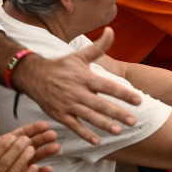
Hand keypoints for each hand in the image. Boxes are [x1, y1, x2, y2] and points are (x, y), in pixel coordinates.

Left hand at [0, 114, 59, 171]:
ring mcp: (19, 165)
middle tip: (53, 135)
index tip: (44, 125)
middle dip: (43, 138)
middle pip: (32, 143)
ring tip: (55, 148)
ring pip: (35, 157)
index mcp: (7, 143)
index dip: (34, 128)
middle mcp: (15, 153)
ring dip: (46, 152)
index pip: (23, 133)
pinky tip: (49, 169)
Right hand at [12, 28, 139, 144]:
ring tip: (118, 131)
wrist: (33, 75)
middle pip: (100, 104)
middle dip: (117, 113)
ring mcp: (68, 104)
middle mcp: (77, 92)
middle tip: (133, 121)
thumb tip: (111, 30)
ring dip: (103, 125)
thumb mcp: (79, 55)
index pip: (108, 86)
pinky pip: (73, 126)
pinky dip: (84, 134)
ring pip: (89, 116)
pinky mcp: (59, 115)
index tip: (139, 100)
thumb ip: (99, 46)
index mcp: (85, 77)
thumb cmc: (61, 66)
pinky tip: (96, 141)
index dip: (124, 93)